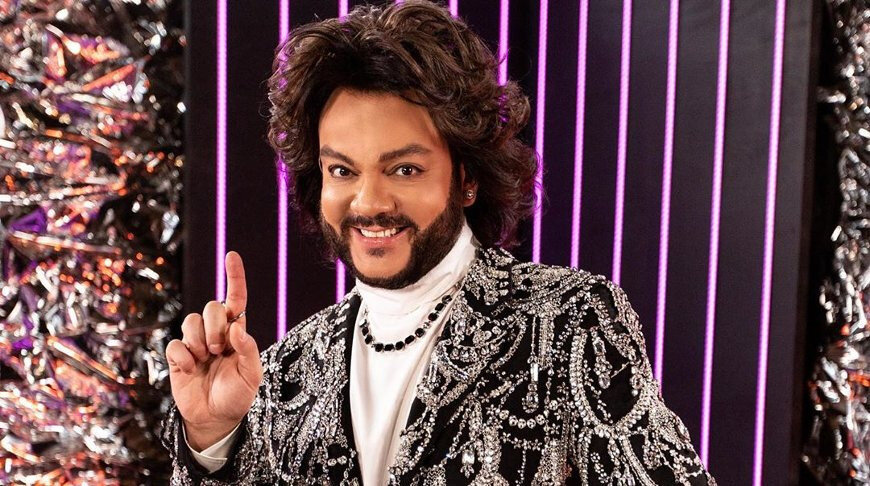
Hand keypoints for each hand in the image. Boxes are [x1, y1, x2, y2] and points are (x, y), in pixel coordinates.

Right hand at [166, 251, 262, 449]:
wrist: (216, 417)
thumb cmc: (237, 394)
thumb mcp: (252, 375)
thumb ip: (248, 350)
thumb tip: (238, 326)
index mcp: (237, 332)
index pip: (236, 299)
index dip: (234, 277)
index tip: (231, 255)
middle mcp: (216, 332)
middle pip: (210, 307)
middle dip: (215, 328)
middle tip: (219, 351)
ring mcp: (196, 343)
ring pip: (191, 321)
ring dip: (200, 342)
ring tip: (206, 360)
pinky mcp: (179, 355)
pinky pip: (176, 344)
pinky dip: (184, 357)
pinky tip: (191, 370)